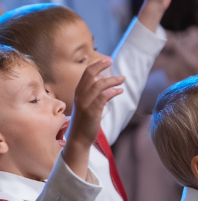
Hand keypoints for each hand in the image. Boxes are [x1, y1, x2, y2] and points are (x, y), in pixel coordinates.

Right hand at [63, 58, 123, 179]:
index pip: (86, 74)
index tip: (106, 60)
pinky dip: (112, 91)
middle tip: (111, 61)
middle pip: (89, 74)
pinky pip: (103, 96)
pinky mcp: (92, 111)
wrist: (78, 140)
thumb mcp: (87, 106)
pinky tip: (119, 91)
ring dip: (112, 80)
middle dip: (101, 65)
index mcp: (78, 93)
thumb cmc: (84, 123)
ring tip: (122, 79)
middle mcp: (80, 96)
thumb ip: (95, 96)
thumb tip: (108, 88)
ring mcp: (85, 103)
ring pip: (99, 84)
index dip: (96, 65)